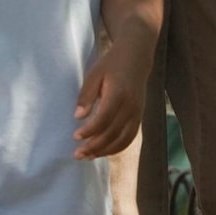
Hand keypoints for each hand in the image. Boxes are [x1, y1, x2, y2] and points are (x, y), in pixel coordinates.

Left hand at [72, 43, 147, 158]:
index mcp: (119, 93)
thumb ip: (86, 95)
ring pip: (123, 139)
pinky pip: (129, 137)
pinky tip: (103, 151)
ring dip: (105, 151)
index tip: (75, 136)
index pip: (104, 118)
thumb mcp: (94, 74)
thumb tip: (78, 117)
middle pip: (113, 133)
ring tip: (88, 157)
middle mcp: (131, 106)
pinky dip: (117, 148)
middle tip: (78, 154)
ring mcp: (137, 113)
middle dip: (94, 146)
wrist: (136, 58)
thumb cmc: (112, 64)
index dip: (90, 130)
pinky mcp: (139, 117)